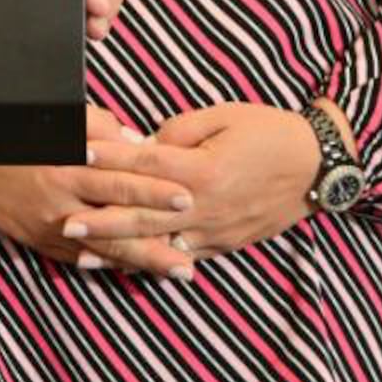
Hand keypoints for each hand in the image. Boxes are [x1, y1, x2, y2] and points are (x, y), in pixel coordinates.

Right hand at [0, 109, 196, 276]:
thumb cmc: (16, 133)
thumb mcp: (56, 120)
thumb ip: (100, 130)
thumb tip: (139, 145)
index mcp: (67, 165)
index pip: (119, 178)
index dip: (154, 188)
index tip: (188, 196)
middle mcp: (61, 202)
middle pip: (119, 221)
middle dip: (159, 236)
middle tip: (192, 251)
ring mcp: (51, 228)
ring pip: (106, 249)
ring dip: (145, 261)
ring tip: (179, 270)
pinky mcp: (43, 244)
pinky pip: (83, 258)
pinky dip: (113, 265)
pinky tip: (141, 272)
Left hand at [76, 103, 321, 273]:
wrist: (317, 166)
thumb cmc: (269, 132)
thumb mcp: (225, 116)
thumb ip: (180, 129)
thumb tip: (145, 143)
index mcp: (204, 169)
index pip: (147, 163)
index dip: (110, 157)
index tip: (76, 153)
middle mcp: (206, 205)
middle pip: (143, 213)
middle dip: (102, 219)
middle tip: (65, 222)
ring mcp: (214, 230)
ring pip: (158, 243)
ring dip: (118, 250)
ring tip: (82, 253)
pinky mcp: (224, 244)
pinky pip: (181, 256)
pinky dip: (151, 262)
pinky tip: (126, 265)